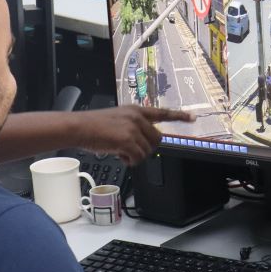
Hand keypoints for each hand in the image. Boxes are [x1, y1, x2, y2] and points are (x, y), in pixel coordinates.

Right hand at [73, 106, 193, 163]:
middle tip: (130, 150)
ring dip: (135, 156)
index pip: (162, 113)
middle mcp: (137, 117)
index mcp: (135, 110)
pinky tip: (119, 155)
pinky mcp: (127, 140)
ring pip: (147, 151)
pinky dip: (130, 161)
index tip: (192, 118)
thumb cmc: (93, 126)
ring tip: (120, 151)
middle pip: (157, 139)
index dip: (179, 116)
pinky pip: (138, 157)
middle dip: (146, 148)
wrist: (79, 127)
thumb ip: (133, 127)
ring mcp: (133, 128)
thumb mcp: (117, 119)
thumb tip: (143, 143)